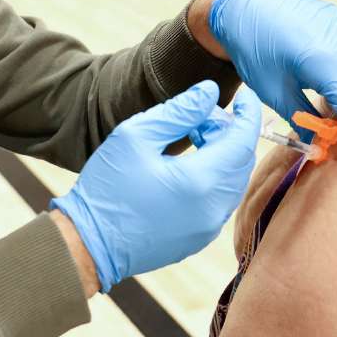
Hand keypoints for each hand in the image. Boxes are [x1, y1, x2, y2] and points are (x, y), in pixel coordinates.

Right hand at [50, 81, 261, 292]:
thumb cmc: (107, 189)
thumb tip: (209, 92)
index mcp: (200, 182)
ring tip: (192, 137)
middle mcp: (213, 210)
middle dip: (229, 132)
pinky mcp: (198, 239)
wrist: (88, 244)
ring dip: (222, 154)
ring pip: (232, 181)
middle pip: (241, 161)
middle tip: (201, 115)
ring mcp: (208, 229)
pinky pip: (220, 201)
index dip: (248, 113)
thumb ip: (179, 111)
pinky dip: (214, 177)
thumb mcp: (135, 136)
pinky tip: (186, 166)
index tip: (244, 96)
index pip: (243, 140)